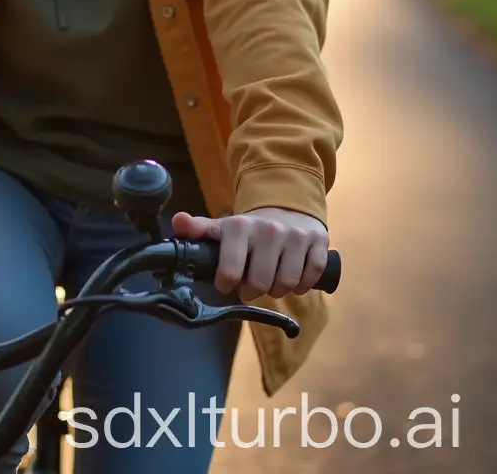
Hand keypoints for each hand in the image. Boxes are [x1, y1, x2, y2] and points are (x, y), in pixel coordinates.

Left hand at [172, 207, 329, 301]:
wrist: (288, 207)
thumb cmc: (251, 227)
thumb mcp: (224, 227)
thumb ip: (199, 229)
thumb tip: (177, 222)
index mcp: (240, 226)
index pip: (230, 272)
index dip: (227, 284)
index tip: (227, 282)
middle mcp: (269, 230)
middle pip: (260, 284)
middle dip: (254, 290)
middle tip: (252, 282)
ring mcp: (296, 236)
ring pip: (286, 284)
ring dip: (278, 289)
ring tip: (271, 278)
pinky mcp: (318, 243)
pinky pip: (310, 278)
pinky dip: (302, 285)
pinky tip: (293, 276)